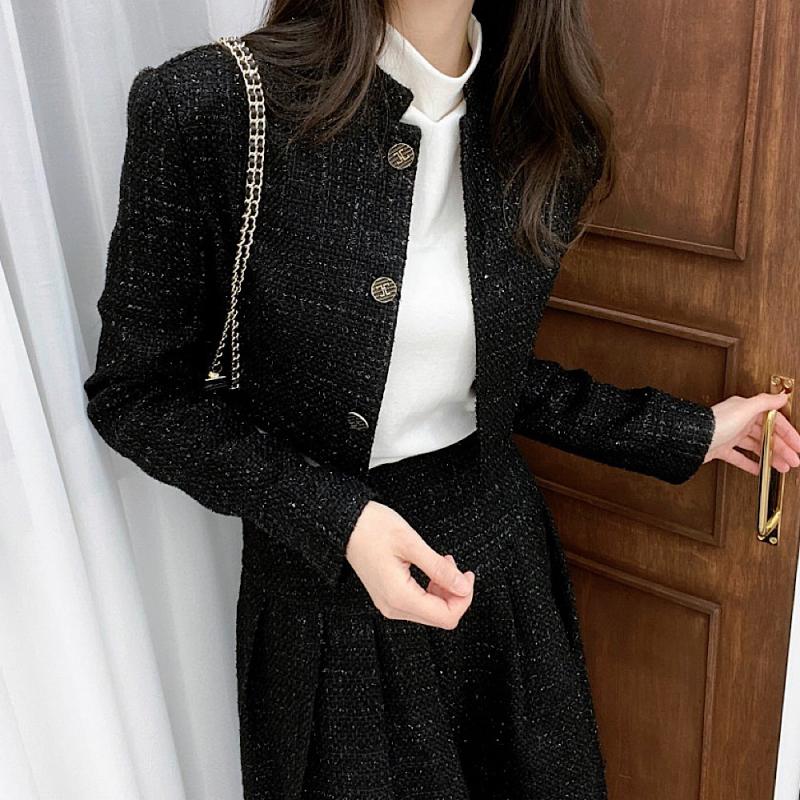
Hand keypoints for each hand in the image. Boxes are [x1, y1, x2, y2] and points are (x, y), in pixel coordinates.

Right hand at [345, 500, 474, 628]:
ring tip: (443, 562)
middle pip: (440, 617)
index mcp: (399, 596)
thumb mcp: (412, 544)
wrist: (346, 524)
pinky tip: (433, 568)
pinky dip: (432, 588)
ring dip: (444, 589)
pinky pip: (419, 602)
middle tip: (455, 566)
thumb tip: (463, 586)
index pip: (446, 617)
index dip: (464, 598)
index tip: (467, 576)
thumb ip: (440, 569)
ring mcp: (389, 603)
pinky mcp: (388, 596)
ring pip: (431, 610)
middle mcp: (393, 606)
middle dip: (455, 593)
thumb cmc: (372, 528)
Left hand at [704, 392, 799, 474]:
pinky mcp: (721, 449)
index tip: (798, 445)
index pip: (773, 421)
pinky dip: (751, 464)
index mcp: (744, 410)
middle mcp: (738, 421)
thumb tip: (782, 396)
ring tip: (783, 467)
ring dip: (771, 457)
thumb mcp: (744, 408)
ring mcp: (730, 435)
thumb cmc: (715, 423)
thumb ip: (765, 402)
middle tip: (794, 460)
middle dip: (783, 449)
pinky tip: (760, 470)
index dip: (788, 433)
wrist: (692, 439)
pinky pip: (740, 457)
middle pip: (766, 435)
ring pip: (756, 447)